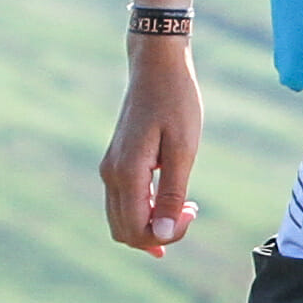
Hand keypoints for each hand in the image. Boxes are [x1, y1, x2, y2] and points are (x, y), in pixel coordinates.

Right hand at [99, 43, 201, 257]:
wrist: (156, 67)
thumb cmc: (176, 103)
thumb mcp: (182, 150)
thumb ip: (170, 195)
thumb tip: (160, 235)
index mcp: (127, 174)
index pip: (138, 229)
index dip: (167, 234)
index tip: (192, 210)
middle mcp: (111, 175)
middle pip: (125, 231)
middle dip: (158, 234)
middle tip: (190, 210)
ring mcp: (110, 168)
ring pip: (121, 220)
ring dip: (151, 224)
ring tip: (184, 207)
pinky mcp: (115, 162)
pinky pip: (123, 203)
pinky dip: (145, 212)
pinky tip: (170, 202)